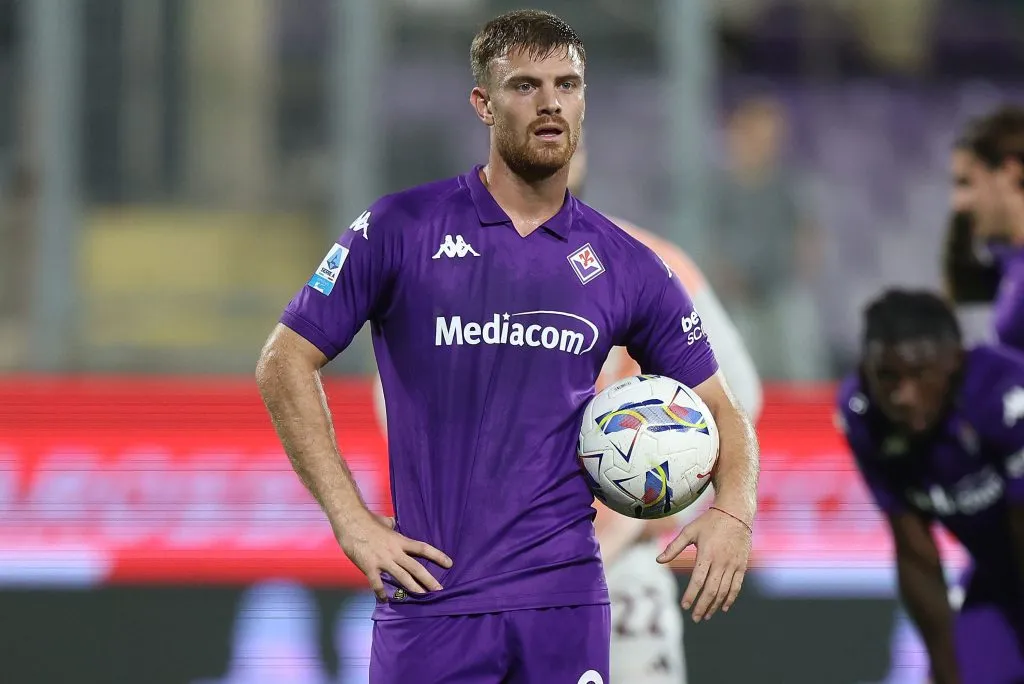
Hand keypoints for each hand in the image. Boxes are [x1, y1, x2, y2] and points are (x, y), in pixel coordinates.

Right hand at [337, 512, 452, 600]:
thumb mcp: (384, 521)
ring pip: (402, 577)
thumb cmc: (367, 520)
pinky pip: (377, 583)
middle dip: (429, 579)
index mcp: (400, 540)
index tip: (449, 563)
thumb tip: (392, 521)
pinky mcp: (369, 567)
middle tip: (440, 590)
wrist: (351, 521)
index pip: (423, 549)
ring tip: (423, 597)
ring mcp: (382, 560)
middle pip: (416, 567)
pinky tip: (386, 600)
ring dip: (413, 588)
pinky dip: (381, 592)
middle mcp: (395, 552)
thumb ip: (391, 524)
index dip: (437, 556)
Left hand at [656, 507, 750, 621]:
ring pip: (724, 591)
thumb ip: (674, 547)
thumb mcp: (689, 531)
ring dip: (715, 605)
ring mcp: (733, 564)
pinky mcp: (742, 565)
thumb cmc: (709, 521)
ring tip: (707, 615)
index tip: (685, 606)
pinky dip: (730, 598)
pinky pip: (736, 586)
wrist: (736, 513)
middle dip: (703, 606)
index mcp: (706, 554)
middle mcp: (721, 561)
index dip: (691, 595)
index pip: (698, 580)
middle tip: (696, 618)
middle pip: (712, 590)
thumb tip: (658, 560)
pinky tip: (723, 607)